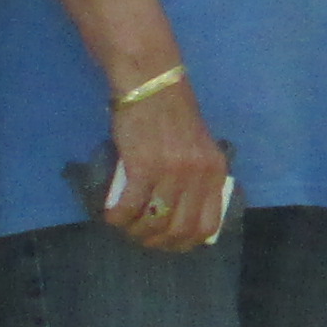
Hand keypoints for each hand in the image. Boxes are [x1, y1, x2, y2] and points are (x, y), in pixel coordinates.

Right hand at [103, 72, 234, 254]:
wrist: (152, 84)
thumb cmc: (172, 115)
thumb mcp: (198, 148)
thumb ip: (197, 177)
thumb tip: (182, 213)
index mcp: (215, 171)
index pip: (208, 225)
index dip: (186, 242)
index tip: (168, 241)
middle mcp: (198, 175)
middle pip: (180, 230)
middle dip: (157, 241)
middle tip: (141, 235)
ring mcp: (172, 172)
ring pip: (154, 222)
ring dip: (136, 231)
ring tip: (126, 224)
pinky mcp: (144, 167)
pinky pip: (130, 207)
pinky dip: (118, 217)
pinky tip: (112, 215)